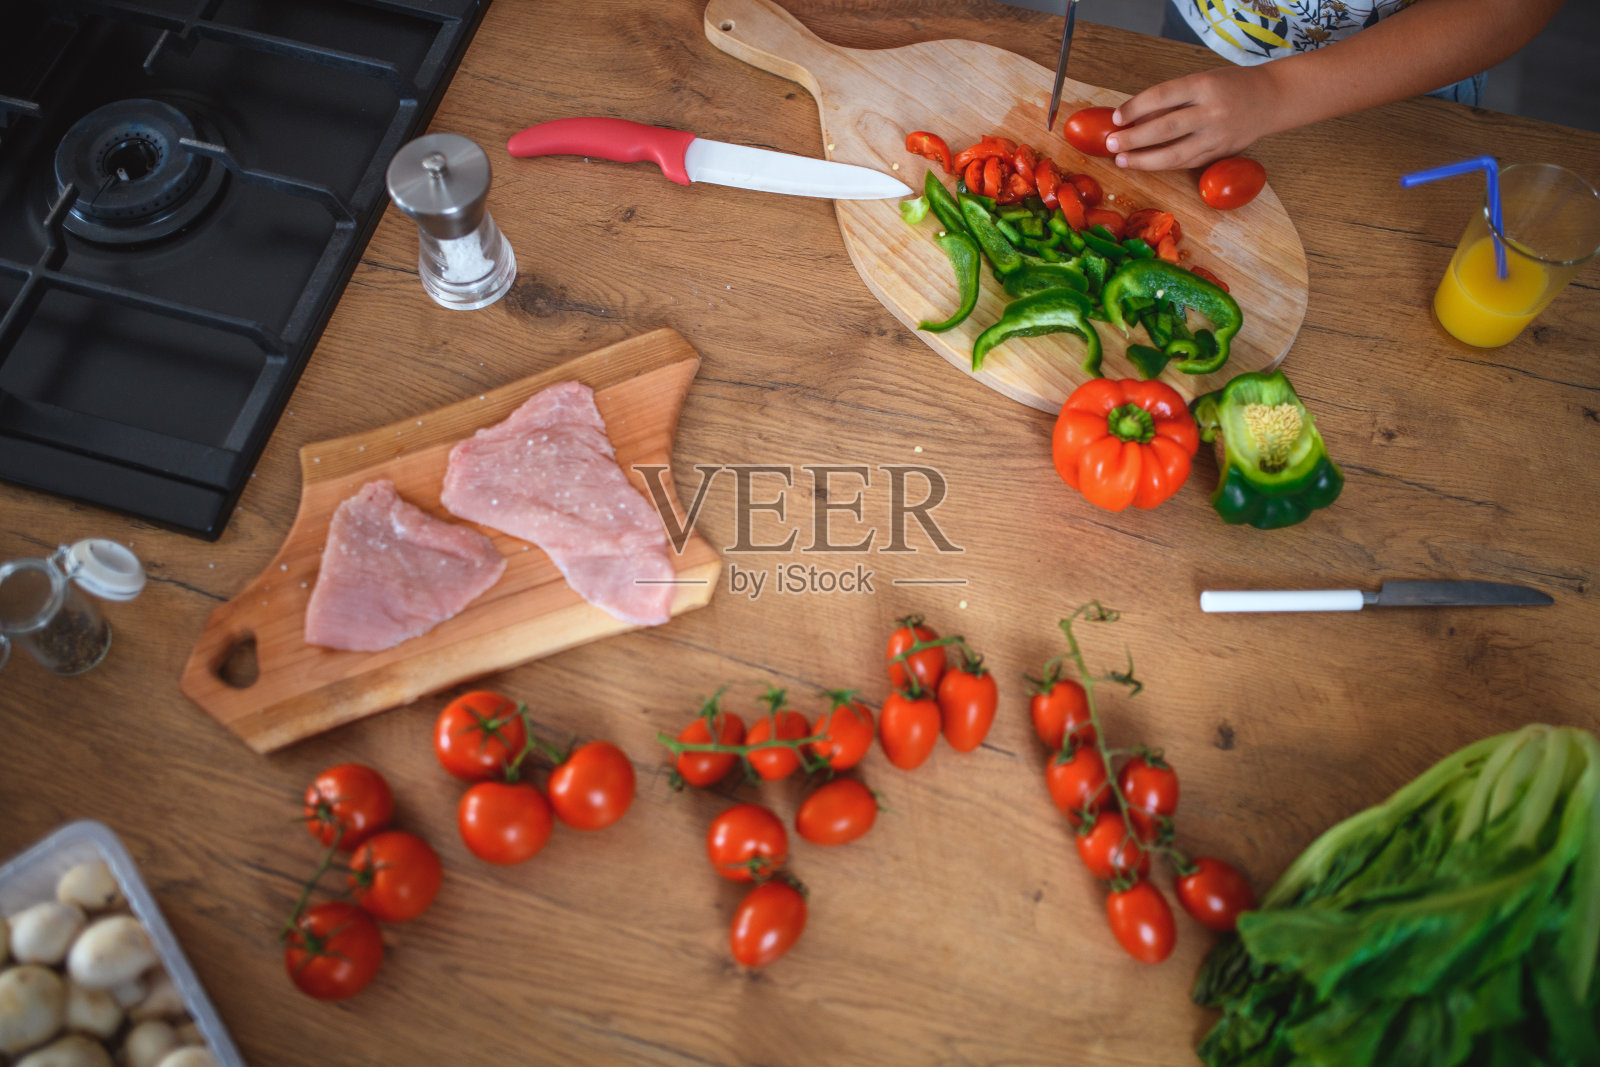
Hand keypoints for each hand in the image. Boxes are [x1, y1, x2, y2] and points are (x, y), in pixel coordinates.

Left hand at [1105, 65, 1281, 170]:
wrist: (1271, 98)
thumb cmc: (1229, 85)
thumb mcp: (1201, 80)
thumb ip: (1171, 99)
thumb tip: (1133, 117)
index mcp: (1204, 85)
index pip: (1162, 96)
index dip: (1135, 108)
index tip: (1116, 118)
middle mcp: (1212, 111)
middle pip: (1166, 128)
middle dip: (1134, 139)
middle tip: (1111, 144)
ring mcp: (1218, 135)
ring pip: (1176, 154)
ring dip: (1144, 160)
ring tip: (1122, 160)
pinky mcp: (1221, 152)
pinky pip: (1187, 162)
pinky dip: (1163, 165)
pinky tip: (1145, 164)